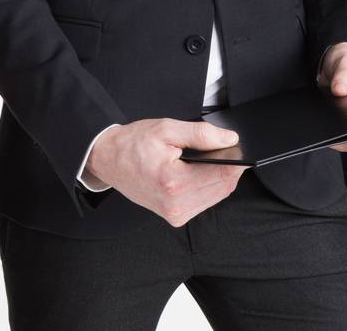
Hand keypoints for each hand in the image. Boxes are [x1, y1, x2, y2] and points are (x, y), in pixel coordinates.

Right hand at [83, 119, 244, 226]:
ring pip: (217, 196)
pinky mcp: (175, 217)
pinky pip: (204, 202)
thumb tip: (229, 139)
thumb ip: (201, 134)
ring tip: (206, 160)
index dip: (236, 159)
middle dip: (228, 168)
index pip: (223, 175)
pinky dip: (208, 187)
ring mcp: (176, 214)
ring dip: (219, 178)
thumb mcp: (166, 129)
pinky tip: (198, 173)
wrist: (108, 160)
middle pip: (223, 187)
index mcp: (173, 182)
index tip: (238, 147)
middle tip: (222, 148)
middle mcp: (176, 205)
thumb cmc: (132, 144)